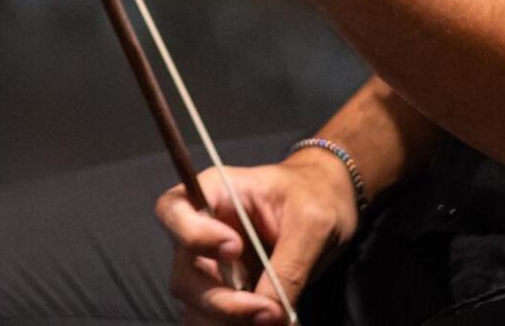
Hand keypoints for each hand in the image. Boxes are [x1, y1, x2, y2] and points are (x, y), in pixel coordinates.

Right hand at [156, 154, 360, 323]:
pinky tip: (267, 324)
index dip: (193, 235)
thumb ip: (288, 266)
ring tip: (273, 318)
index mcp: (216, 192)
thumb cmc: (317, 195)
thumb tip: (269, 316)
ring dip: (227, 321)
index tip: (234, 248)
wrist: (331, 205)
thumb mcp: (311, 222)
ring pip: (195, 307)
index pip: (173, 210)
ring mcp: (212, 266)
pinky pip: (213, 321)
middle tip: (266, 310)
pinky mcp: (226, 293)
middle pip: (184, 274)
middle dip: (221, 300)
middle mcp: (204, 229)